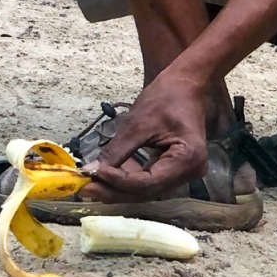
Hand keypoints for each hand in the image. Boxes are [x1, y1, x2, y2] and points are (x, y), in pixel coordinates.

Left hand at [82, 67, 211, 199]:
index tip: (94, 174)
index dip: (119, 182)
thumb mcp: (138, 123)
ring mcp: (183, 173)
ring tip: (91, 184)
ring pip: (146, 190)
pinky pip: (148, 180)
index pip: (148, 182)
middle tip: (86, 188)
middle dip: (115, 190)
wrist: (184, 85)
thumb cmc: (165, 98)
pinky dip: (127, 179)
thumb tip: (91, 170)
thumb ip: (116, 151)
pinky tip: (106, 175)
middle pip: (147, 191)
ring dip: (118, 187)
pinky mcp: (173, 170)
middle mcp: (190, 172)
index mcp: (188, 159)